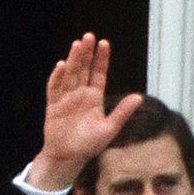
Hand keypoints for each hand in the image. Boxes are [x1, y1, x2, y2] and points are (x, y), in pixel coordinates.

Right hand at [26, 33, 143, 189]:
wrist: (68, 158)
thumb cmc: (89, 145)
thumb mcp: (109, 128)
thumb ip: (122, 112)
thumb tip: (139, 97)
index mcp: (94, 98)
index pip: (99, 74)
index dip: (101, 59)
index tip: (104, 43)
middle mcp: (80, 94)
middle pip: (83, 69)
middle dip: (86, 53)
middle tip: (89, 36)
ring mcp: (66, 99)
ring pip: (70, 75)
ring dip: (73, 60)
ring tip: (77, 44)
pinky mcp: (54, 106)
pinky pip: (55, 88)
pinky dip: (57, 77)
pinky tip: (61, 66)